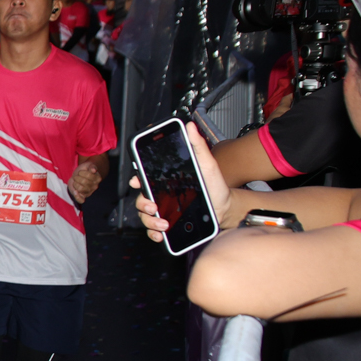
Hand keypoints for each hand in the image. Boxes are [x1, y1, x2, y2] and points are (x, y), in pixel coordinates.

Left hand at [69, 161, 104, 204]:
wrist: (80, 175)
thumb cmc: (84, 170)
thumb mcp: (88, 165)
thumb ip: (91, 167)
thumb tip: (94, 170)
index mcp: (98, 178)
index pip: (88, 175)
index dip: (81, 173)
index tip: (80, 172)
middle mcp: (95, 186)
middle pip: (84, 182)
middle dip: (77, 177)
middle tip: (77, 176)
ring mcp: (90, 192)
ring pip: (80, 188)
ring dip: (75, 183)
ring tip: (76, 181)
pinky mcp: (84, 196)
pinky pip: (81, 200)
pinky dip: (78, 197)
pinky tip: (75, 192)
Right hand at [130, 122, 229, 241]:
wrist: (225, 208)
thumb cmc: (214, 185)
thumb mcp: (207, 164)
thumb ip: (197, 145)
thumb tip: (189, 126)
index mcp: (165, 181)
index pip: (144, 179)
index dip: (136, 180)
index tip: (136, 181)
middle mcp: (161, 196)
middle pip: (141, 200)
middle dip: (143, 204)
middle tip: (154, 206)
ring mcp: (163, 211)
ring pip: (145, 217)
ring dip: (150, 221)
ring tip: (164, 223)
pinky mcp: (168, 225)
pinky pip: (154, 231)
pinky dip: (154, 234)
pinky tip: (161, 234)